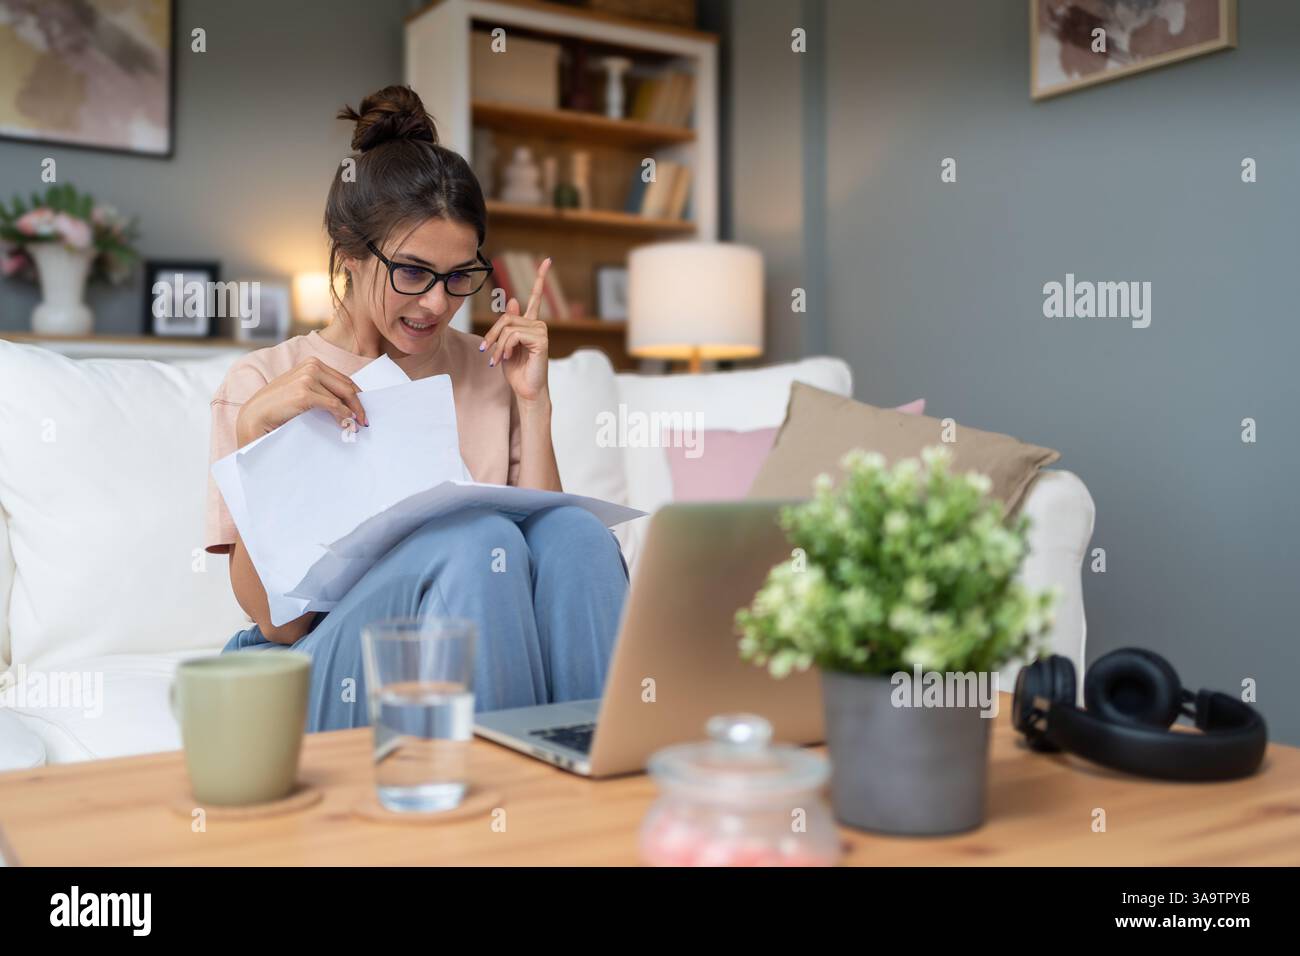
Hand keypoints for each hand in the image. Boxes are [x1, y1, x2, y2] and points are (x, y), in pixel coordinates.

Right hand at [235, 357, 367, 446]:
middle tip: (365, 421)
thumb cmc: (279, 405)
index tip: (363, 410)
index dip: (357, 395)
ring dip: (352, 413)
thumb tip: (349, 404)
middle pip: (347, 386)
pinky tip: (346, 423)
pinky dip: (343, 416)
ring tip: (356, 426)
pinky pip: (333, 405)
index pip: (343, 379)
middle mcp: (311, 366)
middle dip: (359, 405)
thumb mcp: (303, 391)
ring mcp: (308, 378)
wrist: (256, 415)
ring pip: (342, 396)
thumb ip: (323, 390)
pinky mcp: (305, 392)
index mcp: (312, 363)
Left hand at [481, 257, 551, 404]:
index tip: (548, 260)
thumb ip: (507, 325)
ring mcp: (541, 331)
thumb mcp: (505, 345)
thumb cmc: (517, 371)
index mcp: (530, 324)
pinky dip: (504, 348)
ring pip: (507, 328)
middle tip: (487, 351)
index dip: (541, 278)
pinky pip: (513, 335)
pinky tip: (507, 358)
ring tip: (497, 360)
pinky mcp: (541, 339)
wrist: (526, 390)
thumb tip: (512, 300)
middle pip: (506, 317)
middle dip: (492, 335)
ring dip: (497, 345)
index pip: (536, 297)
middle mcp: (538, 325)